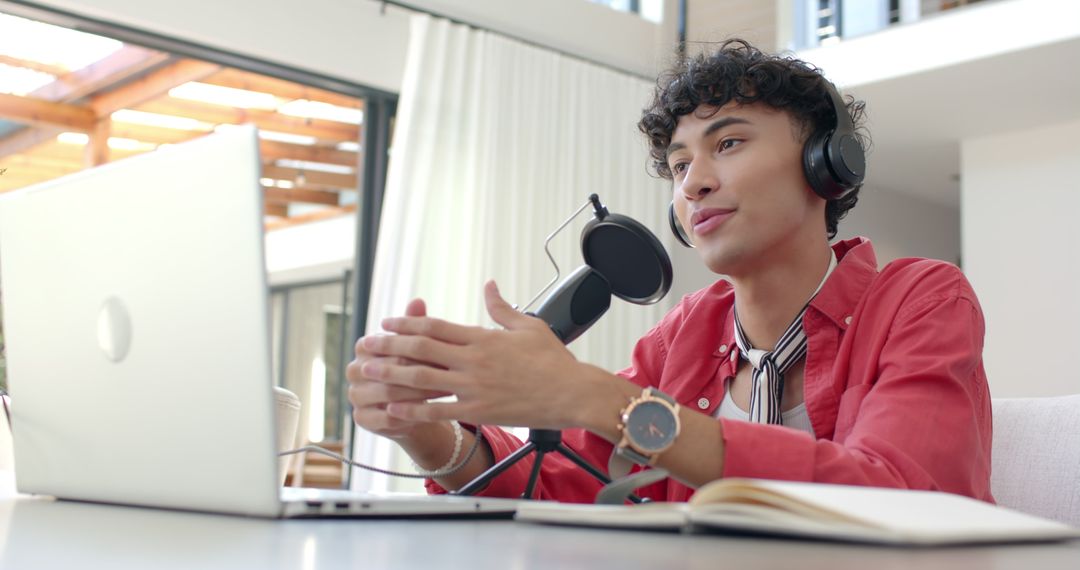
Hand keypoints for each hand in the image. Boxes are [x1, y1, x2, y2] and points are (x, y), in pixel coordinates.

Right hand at [346, 298, 449, 438]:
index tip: (447, 348)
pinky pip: (387, 417)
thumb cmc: (420, 369)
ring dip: (419, 392)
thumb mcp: (421, 346)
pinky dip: (410, 414)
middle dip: (421, 369)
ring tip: (447, 390)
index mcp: (363, 346)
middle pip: (389, 368)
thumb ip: (417, 325)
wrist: (415, 408)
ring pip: (389, 393)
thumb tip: (418, 300)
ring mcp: (355, 395)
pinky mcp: (361, 419)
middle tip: (450, 371)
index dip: (419, 347)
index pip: (390, 345)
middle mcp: (354, 370)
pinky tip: (432, 411)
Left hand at [359, 281, 597, 428]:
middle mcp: (473, 360)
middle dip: (389, 345)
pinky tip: (392, 408)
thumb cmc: (554, 361)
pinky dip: (413, 410)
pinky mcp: (479, 410)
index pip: (435, 326)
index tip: (387, 322)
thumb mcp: (529, 325)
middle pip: (421, 348)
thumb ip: (502, 307)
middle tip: (366, 344)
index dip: (407, 323)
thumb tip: (489, 286)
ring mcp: (474, 386)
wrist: (572, 393)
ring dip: (392, 374)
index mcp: (482, 337)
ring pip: (422, 378)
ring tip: (367, 372)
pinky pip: (439, 410)